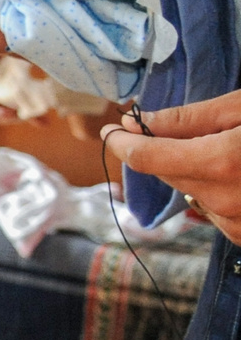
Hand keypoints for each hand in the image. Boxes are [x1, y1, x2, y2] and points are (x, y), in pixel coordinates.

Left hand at [107, 92, 240, 241]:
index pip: (145, 158)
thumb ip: (190, 118)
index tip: (111, 131)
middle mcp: (224, 199)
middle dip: (164, 152)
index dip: (121, 142)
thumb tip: (139, 124)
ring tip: (228, 151)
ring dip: (192, 171)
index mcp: (221, 162)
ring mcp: (235, 221)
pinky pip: (211, 209)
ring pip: (188, 192)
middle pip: (167, 174)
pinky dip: (213, 190)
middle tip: (185, 131)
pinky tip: (236, 175)